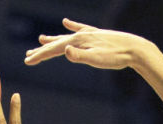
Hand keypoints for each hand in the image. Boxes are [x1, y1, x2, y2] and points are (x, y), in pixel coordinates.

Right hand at [25, 19, 155, 71]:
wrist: (134, 49)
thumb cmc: (116, 57)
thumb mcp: (97, 60)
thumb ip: (79, 56)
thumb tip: (64, 51)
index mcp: (78, 42)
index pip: (54, 50)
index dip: (40, 56)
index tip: (27, 62)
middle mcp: (81, 35)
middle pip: (56, 43)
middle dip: (42, 50)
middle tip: (27, 56)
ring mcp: (88, 33)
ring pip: (65, 37)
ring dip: (52, 39)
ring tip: (40, 39)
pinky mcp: (96, 34)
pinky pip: (80, 28)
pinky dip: (72, 25)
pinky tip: (66, 22)